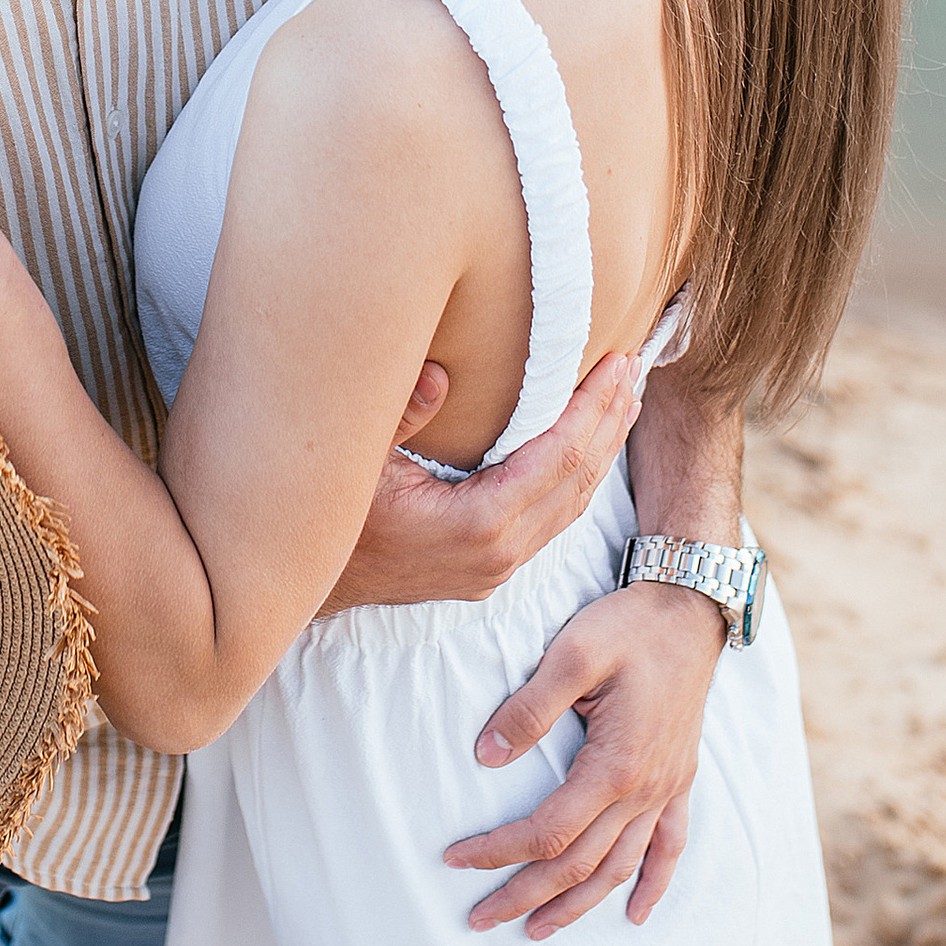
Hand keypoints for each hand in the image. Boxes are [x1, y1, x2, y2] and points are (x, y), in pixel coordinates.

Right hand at [319, 352, 642, 612]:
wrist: (309, 583)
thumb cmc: (330, 517)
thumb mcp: (356, 461)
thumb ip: (401, 416)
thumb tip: (440, 372)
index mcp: (478, 523)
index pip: (558, 457)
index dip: (592, 406)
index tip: (617, 361)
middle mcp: (499, 551)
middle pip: (578, 480)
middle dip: (610, 420)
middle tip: (636, 368)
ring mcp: (496, 566)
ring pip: (571, 503)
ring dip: (601, 449)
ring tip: (624, 400)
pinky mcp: (489, 567)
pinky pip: (552, 517)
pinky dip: (576, 477)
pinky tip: (584, 449)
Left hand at [445, 580, 722, 935]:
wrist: (690, 608)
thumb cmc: (628, 626)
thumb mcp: (571, 654)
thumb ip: (528, 709)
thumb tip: (485, 757)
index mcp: (613, 766)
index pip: (547, 832)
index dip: (499, 852)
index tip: (455, 859)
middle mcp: (643, 790)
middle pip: (579, 866)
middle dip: (525, 897)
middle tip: (479, 920)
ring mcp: (665, 788)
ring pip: (620, 868)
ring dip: (578, 905)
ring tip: (537, 930)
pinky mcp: (678, 779)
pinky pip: (670, 846)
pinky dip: (655, 884)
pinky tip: (638, 913)